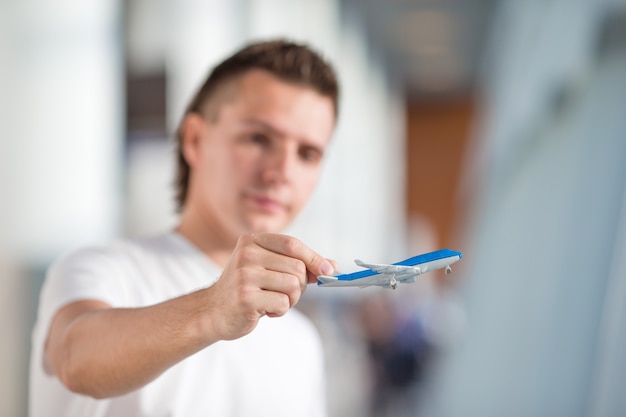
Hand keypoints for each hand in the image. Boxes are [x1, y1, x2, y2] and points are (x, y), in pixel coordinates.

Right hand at [202, 233, 333, 340]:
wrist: (214, 311)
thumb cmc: (248, 289)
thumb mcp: (270, 269)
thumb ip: (298, 264)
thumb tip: (332, 266)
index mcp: (252, 241)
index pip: (292, 244)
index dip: (314, 257)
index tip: (329, 270)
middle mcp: (246, 254)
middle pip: (297, 268)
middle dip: (300, 285)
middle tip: (284, 294)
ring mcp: (244, 275)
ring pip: (293, 286)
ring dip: (290, 300)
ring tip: (272, 301)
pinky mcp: (245, 297)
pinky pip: (282, 304)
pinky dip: (280, 311)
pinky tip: (264, 311)